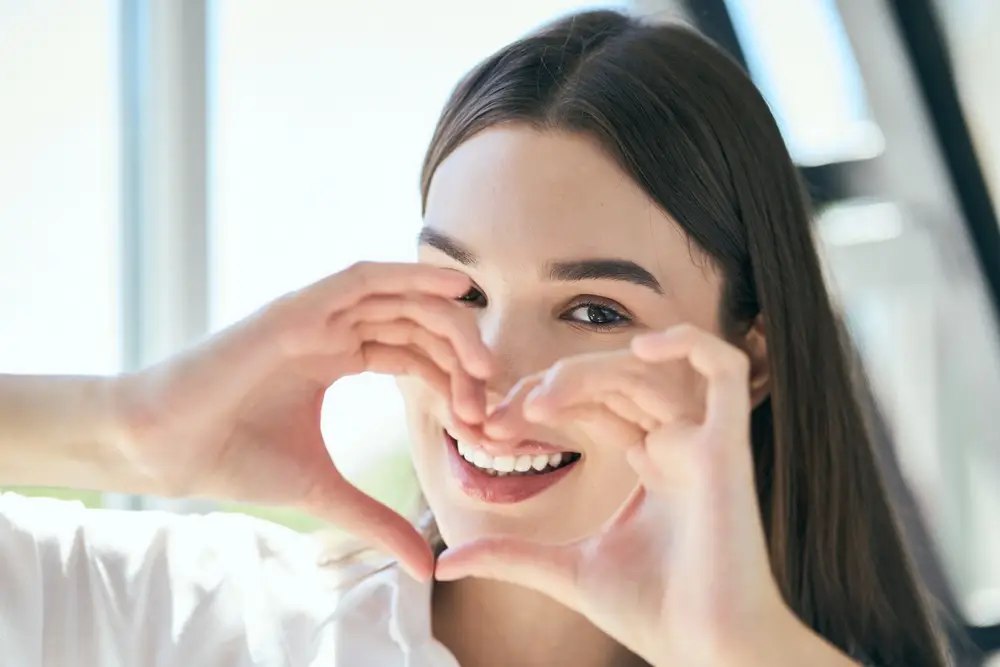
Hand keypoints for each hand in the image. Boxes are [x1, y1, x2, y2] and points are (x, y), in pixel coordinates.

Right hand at [115, 262, 493, 579]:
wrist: (168, 450)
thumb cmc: (233, 460)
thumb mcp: (324, 491)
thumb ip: (377, 519)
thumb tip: (425, 566)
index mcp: (336, 357)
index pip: (412, 354)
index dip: (452, 381)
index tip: (481, 420)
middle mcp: (330, 330)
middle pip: (414, 325)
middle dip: (459, 354)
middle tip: (490, 393)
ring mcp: (313, 315)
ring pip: (397, 299)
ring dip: (446, 321)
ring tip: (483, 356)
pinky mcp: (295, 309)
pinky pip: (360, 280)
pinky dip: (406, 277)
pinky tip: (450, 288)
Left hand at [435, 325, 829, 665]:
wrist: (706, 653)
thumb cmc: (653, 614)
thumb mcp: (564, 571)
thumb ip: (510, 555)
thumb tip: (445, 562)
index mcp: (647, 463)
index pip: (591, 403)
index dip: (538, 402)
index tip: (490, 427)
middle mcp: (674, 445)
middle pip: (609, 381)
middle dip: (548, 387)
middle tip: (500, 416)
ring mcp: (701, 443)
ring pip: (644, 371)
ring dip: (583, 374)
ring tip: (537, 403)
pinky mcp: (726, 448)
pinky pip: (725, 370)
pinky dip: (690, 344)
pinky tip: (642, 346)